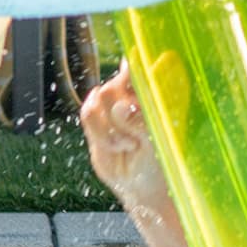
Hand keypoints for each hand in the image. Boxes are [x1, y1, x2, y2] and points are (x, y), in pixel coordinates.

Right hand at [79, 62, 167, 209]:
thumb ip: (139, 121)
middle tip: (135, 139)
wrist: (141, 185)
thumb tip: (121, 106)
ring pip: (99, 98)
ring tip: (129, 145)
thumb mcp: (154, 141)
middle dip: (120, 115)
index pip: (144, 65)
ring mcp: (115, 102)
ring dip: (111, 129)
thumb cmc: (159, 161)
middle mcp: (136, 91)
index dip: (135, 62)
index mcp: (158, 90)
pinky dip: (101, 135)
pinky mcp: (97, 116)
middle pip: (115, 85)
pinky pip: (88, 113)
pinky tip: (117, 146)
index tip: (131, 64)